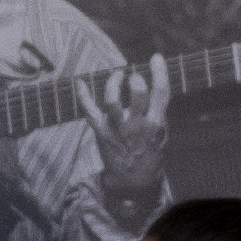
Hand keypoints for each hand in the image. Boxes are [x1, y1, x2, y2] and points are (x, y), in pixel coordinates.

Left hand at [82, 57, 171, 199]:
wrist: (133, 182)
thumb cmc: (150, 154)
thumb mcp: (162, 134)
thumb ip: (157, 112)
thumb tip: (153, 87)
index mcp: (156, 123)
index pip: (161, 92)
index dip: (159, 71)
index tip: (156, 58)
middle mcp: (137, 124)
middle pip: (136, 92)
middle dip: (134, 79)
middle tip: (131, 77)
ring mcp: (117, 129)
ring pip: (112, 100)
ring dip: (113, 82)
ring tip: (116, 76)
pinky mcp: (101, 133)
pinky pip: (89, 111)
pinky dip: (82, 96)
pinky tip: (79, 82)